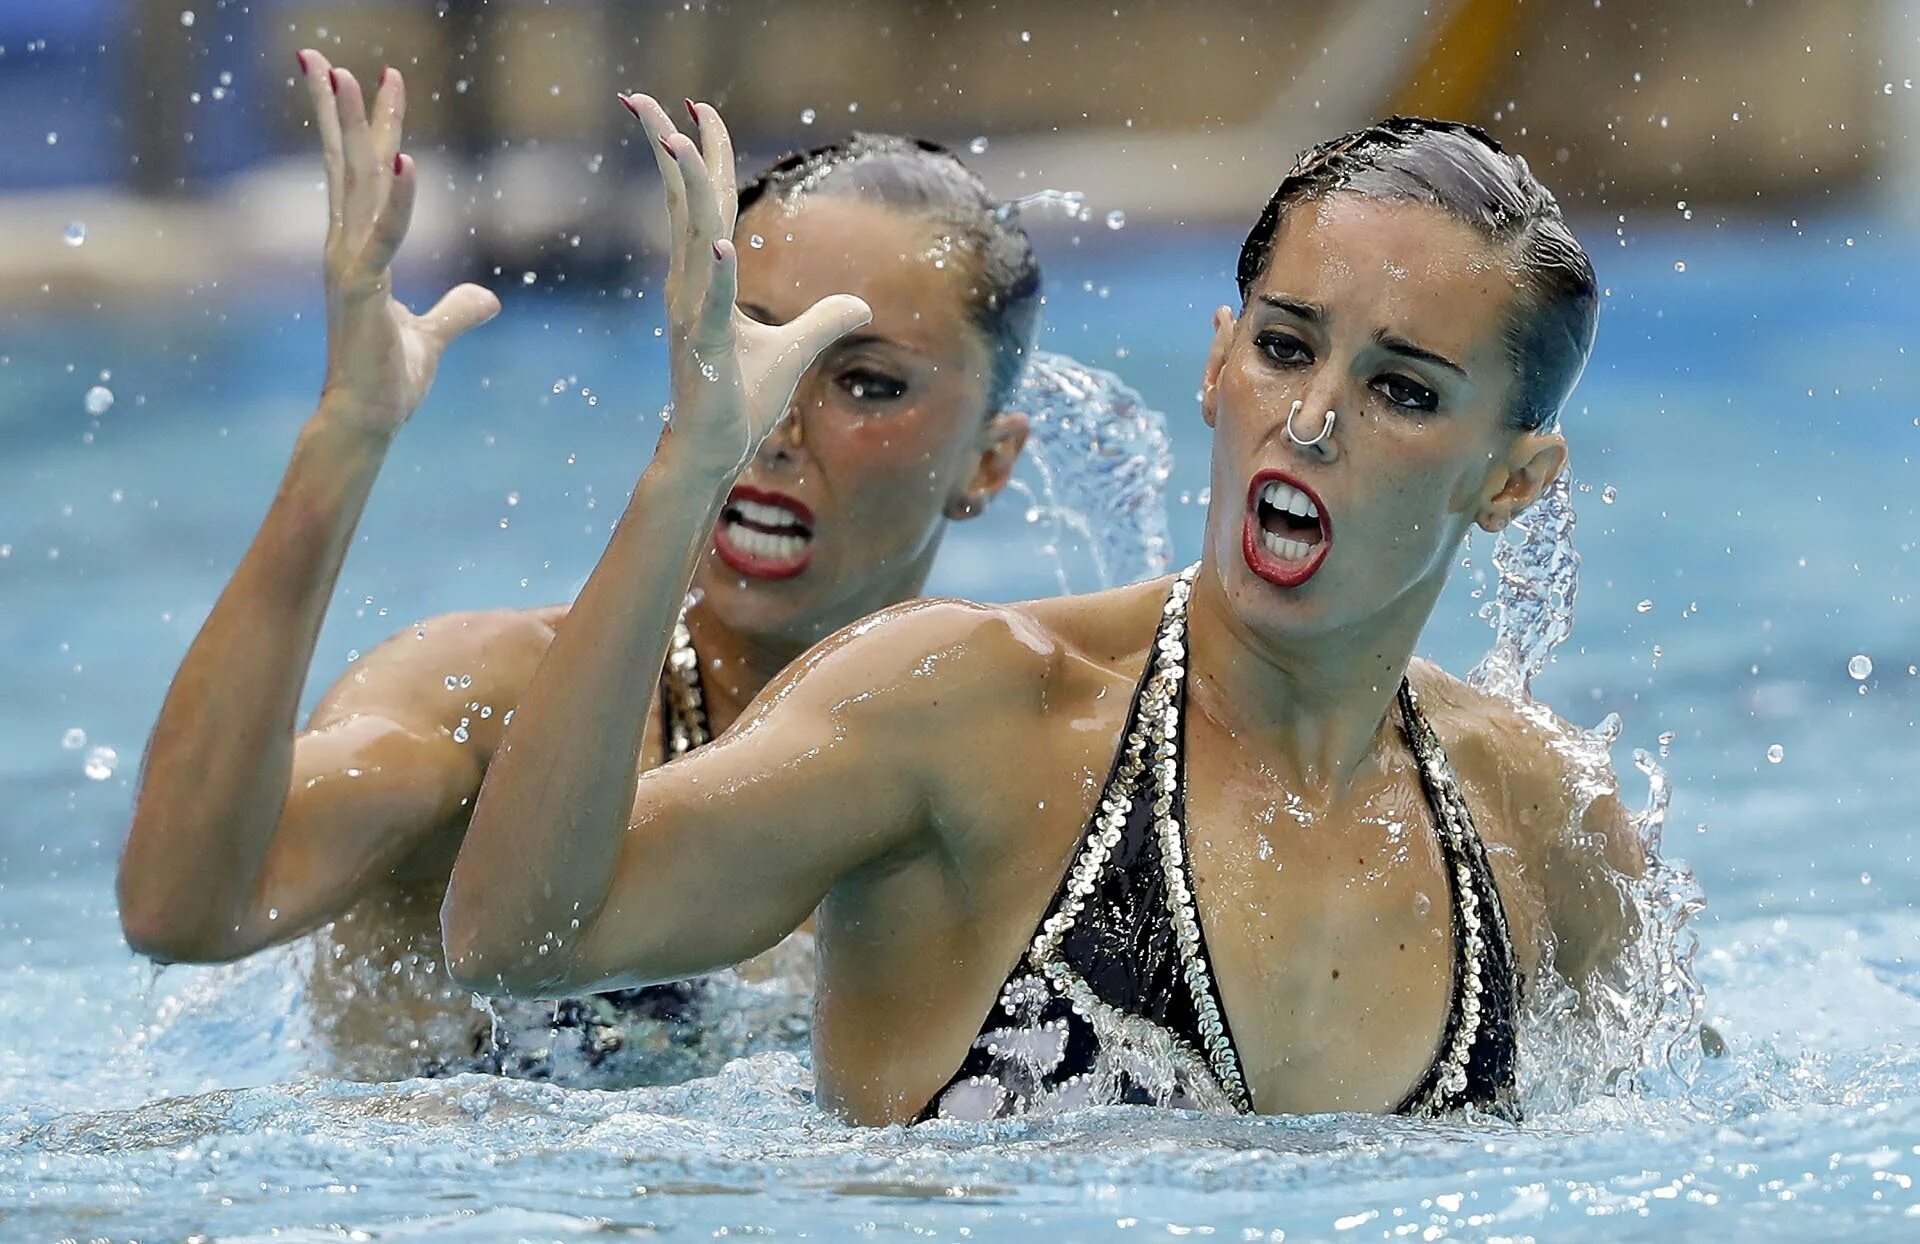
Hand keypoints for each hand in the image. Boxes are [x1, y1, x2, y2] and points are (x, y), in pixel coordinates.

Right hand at [296, 50, 499, 436]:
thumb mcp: (432, 337)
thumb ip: (457, 312)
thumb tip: (488, 299)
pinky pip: (385, 234)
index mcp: (358, 252)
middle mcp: (344, 249)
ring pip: (354, 183)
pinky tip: (408, 158)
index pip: (359, 175)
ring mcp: (349, 265)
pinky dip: (399, 198)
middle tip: (326, 55)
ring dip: (357, 130)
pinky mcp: (364, 290)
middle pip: (347, 164)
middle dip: (343, 109)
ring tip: (355, 78)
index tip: (369, 79)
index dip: (366, 127)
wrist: (366, 420)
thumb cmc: (387, 380)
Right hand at [618, 94, 871, 471]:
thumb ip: (824, 319)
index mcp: (705, 279)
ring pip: (691, 242)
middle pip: (682, 205)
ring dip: (686, 191)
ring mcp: (691, 317)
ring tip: (677, 142)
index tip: (695, 107)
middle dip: (665, 148)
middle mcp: (689, 288)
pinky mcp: (704, 352)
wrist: (714, 451)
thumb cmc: (741, 401)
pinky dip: (719, 277)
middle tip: (643, 97)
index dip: (701, 155)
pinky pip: (713, 307)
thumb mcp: (796, 351)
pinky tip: (723, 246)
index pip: (702, 203)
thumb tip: (861, 303)